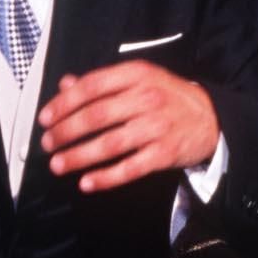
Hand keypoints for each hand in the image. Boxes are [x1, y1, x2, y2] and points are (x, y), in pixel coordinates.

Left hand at [38, 62, 219, 193]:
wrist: (212, 117)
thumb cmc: (167, 96)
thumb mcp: (139, 79)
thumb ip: (102, 82)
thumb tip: (65, 85)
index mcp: (136, 75)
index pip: (92, 86)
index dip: (63, 103)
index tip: (45, 118)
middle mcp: (146, 99)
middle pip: (96, 116)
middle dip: (65, 131)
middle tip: (47, 144)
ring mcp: (157, 127)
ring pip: (110, 144)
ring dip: (79, 156)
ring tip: (57, 165)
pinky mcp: (165, 154)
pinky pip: (130, 168)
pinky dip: (106, 177)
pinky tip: (86, 183)